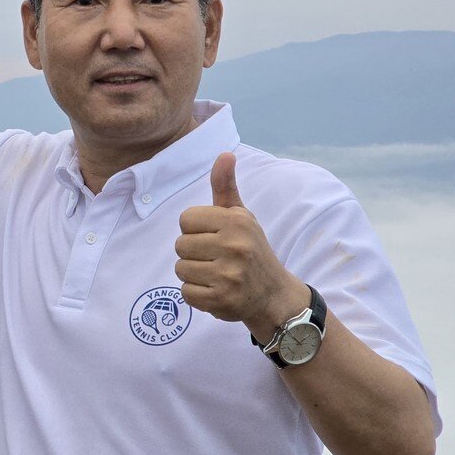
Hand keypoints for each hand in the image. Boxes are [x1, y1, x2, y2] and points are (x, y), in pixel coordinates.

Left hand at [175, 152, 308, 341]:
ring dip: (194, 274)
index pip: (185, 219)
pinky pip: (186, 292)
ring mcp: (229, 275)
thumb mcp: (241, 216)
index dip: (194, 229)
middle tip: (216, 259)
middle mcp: (234, 246)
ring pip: (180, 269)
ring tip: (216, 274)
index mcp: (236, 221)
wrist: (274, 295)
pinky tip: (216, 291)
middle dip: (193, 253)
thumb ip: (225, 187)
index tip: (213, 237)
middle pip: (180, 245)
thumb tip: (225, 154)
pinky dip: (197, 295)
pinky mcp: (222, 300)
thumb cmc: (251, 250)